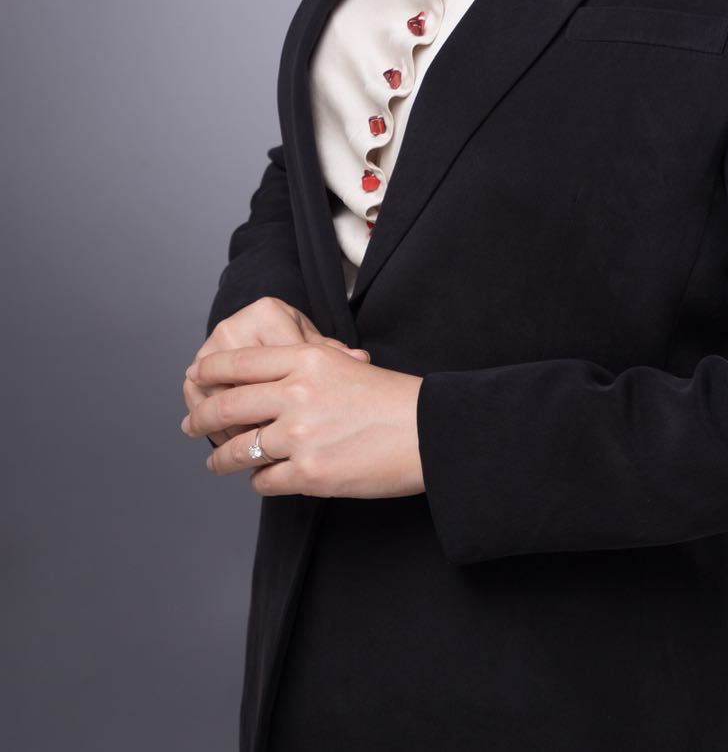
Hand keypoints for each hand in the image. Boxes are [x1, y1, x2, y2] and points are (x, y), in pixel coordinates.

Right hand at [181, 297, 369, 447]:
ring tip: (250, 452)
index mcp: (267, 314)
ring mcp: (209, 350)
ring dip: (230, 429)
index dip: (287, 398)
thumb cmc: (303, 350)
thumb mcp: (319, 352)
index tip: (302, 423)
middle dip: (251, 420)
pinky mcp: (196, 372)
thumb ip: (335, 357)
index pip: (272, 365)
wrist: (271, 341)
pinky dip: (217, 428)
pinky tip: (235, 446)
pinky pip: (201, 405)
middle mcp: (233, 326)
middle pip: (238, 384)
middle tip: (268, 447)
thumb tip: (360, 359)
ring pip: (214, 398)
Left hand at [182, 341, 424, 498]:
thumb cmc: (389, 398)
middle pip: (227, 404)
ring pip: (238, 449)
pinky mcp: (307, 474)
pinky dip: (258, 480)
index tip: (197, 376)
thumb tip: (259, 381)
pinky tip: (263, 478)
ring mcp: (299, 435)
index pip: (239, 362)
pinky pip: (263, 480)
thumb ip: (299, 369)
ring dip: (222, 458)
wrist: (425, 432)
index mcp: (305, 360)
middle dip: (201, 416)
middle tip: (191, 423)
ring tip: (217, 462)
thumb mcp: (342, 364)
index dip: (211, 371)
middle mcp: (296, 393)